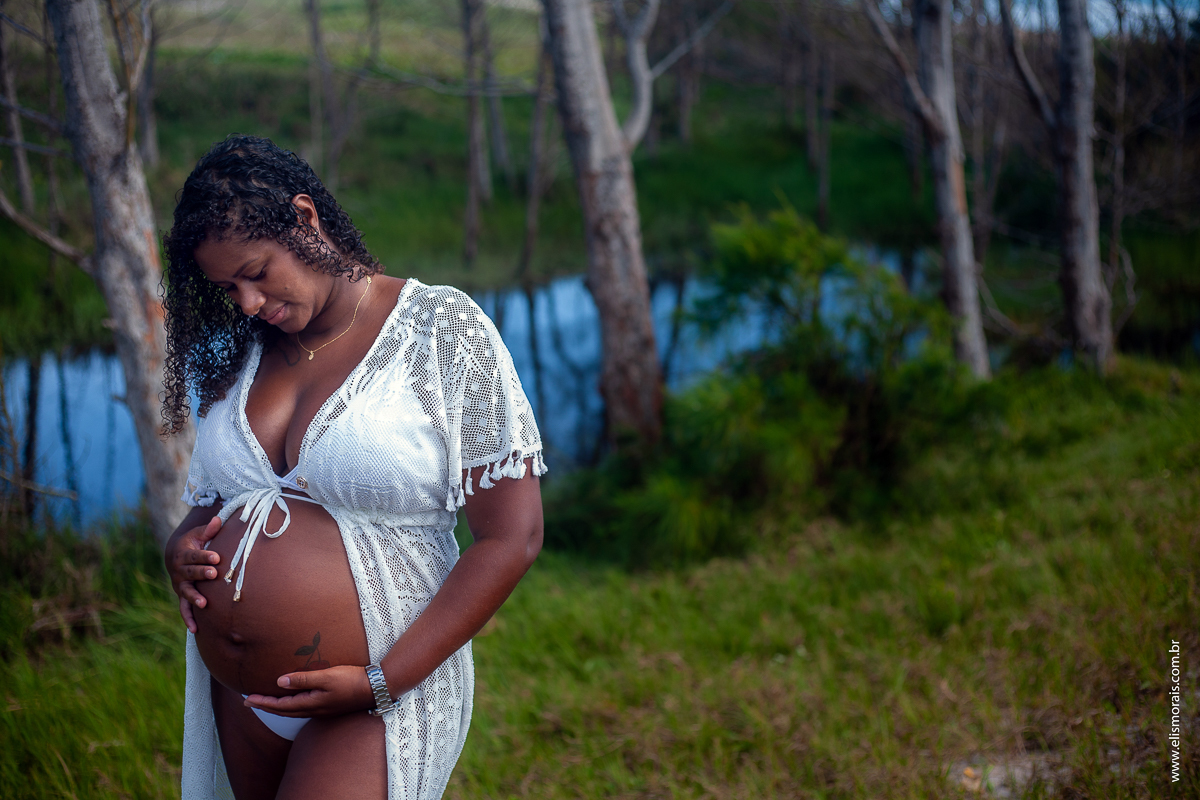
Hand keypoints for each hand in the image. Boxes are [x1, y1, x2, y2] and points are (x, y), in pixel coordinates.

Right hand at [166, 515, 222, 632]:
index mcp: (183, 554)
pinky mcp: (182, 596)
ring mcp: (180, 585)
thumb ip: (208, 530)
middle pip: (191, 573)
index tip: (217, 557)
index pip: (195, 555)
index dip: (205, 556)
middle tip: (214, 574)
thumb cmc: (194, 543)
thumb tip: (218, 519)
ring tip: (204, 603)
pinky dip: (188, 619)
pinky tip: (195, 629)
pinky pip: (184, 609)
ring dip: (194, 597)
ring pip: (186, 592)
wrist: (176, 556)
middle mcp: (179, 571)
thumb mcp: (198, 535)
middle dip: (202, 573)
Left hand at [243, 665, 374, 717]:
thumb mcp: (326, 676)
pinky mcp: (328, 706)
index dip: (263, 702)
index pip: (280, 705)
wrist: (376, 688)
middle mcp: (314, 710)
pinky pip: (302, 708)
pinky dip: (291, 705)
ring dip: (277, 707)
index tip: (247, 699)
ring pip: (293, 711)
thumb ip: (303, 679)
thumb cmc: (351, 680)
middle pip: (284, 711)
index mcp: (311, 703)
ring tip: (266, 702)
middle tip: (249, 702)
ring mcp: (322, 709)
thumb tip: (279, 681)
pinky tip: (293, 700)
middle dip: (266, 707)